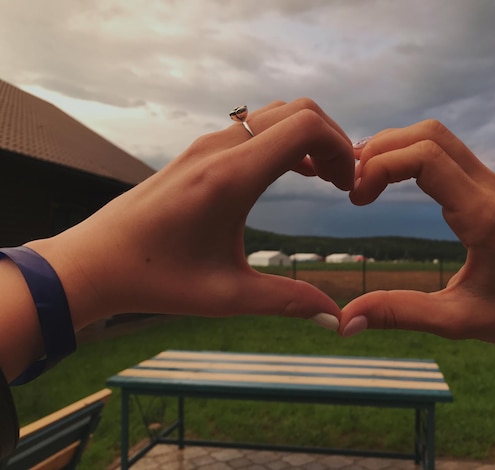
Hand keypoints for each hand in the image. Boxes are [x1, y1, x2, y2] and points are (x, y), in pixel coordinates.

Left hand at [26, 99, 354, 329]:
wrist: (93, 262)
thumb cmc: (155, 278)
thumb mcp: (227, 297)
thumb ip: (287, 301)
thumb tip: (334, 317)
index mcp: (231, 177)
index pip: (305, 127)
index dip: (341, 148)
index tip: (348, 186)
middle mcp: (219, 149)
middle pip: (297, 111)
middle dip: (331, 140)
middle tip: (341, 183)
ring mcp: (206, 145)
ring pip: (274, 115)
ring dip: (307, 138)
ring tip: (322, 178)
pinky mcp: (198, 152)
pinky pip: (253, 128)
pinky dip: (283, 141)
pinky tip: (290, 173)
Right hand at [342, 120, 494, 348]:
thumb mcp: (455, 321)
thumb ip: (401, 314)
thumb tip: (347, 320)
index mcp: (481, 215)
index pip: (425, 158)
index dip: (381, 167)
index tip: (356, 200)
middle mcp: (487, 187)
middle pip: (428, 134)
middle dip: (381, 150)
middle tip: (352, 185)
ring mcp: (489, 181)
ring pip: (435, 135)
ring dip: (394, 148)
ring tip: (363, 179)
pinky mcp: (485, 184)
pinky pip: (442, 150)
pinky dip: (409, 154)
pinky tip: (387, 179)